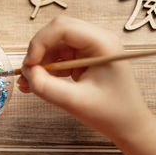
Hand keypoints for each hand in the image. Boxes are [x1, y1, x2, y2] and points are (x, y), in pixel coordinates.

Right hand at [18, 16, 149, 139]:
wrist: (128, 126)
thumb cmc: (111, 114)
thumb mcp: (75, 102)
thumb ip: (46, 87)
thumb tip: (27, 73)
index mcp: (102, 44)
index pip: (63, 27)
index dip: (40, 42)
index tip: (30, 65)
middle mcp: (96, 40)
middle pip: (57, 31)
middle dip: (38, 50)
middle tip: (28, 73)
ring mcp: (89, 48)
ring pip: (54, 44)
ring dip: (39, 61)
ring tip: (28, 83)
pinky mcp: (82, 58)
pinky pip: (57, 56)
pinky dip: (45, 68)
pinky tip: (36, 83)